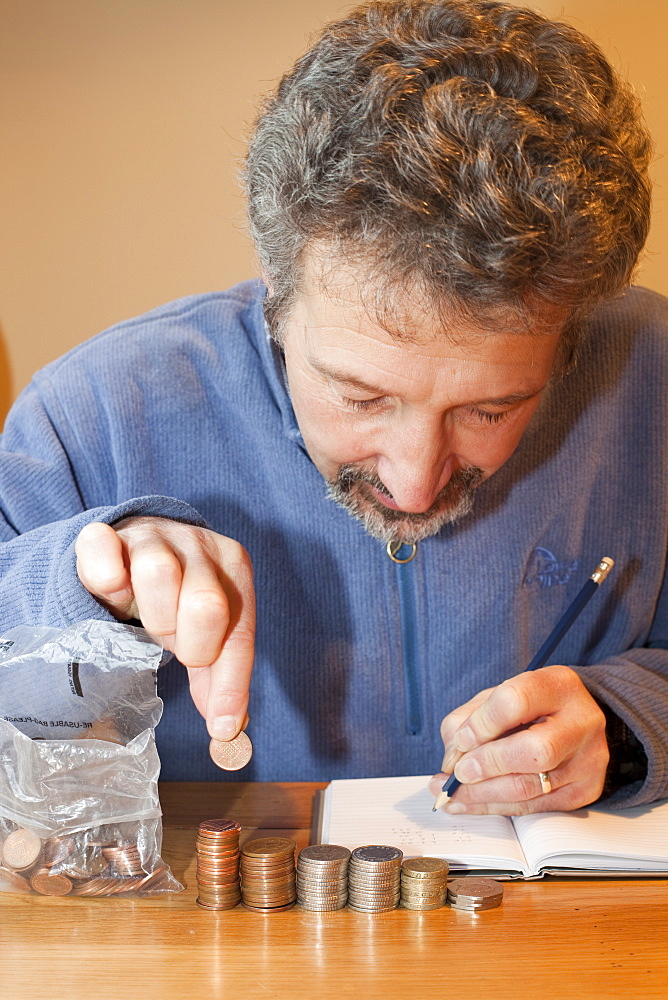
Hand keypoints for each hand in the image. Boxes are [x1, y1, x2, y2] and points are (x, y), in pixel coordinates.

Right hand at [75, 517, 254, 741]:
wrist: (136, 547)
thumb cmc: (179, 597)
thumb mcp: (207, 632)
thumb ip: (219, 674)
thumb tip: (227, 729)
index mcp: (234, 567)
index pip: (239, 632)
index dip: (230, 684)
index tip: (221, 726)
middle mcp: (199, 544)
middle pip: (206, 604)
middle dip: (189, 642)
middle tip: (176, 643)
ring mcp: (153, 534)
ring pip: (159, 574)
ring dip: (153, 615)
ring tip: (150, 620)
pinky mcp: (107, 534)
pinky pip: (103, 547)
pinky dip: (107, 577)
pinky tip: (114, 589)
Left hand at [429, 665, 608, 814]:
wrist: (577, 722)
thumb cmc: (530, 706)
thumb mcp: (498, 696)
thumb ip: (468, 720)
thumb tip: (451, 762)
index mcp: (557, 685)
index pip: (516, 701)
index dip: (482, 724)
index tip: (461, 740)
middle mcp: (581, 721)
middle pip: (534, 750)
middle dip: (487, 765)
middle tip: (458, 773)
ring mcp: (587, 760)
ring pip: (530, 787)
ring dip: (483, 795)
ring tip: (452, 794)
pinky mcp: (584, 790)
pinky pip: (534, 807)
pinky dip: (495, 808)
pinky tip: (470, 804)